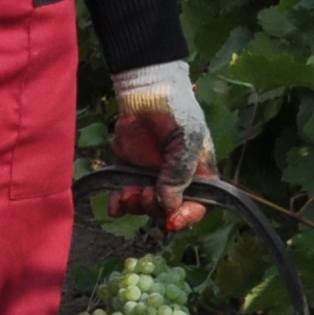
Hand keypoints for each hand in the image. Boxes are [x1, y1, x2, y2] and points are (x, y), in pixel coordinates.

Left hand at [108, 61, 211, 230]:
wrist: (145, 93)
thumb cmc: (176, 112)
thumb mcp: (186, 141)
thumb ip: (179, 173)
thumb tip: (168, 204)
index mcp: (198, 175)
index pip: (198, 206)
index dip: (187, 217)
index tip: (172, 221)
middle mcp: (175, 181)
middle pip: (168, 210)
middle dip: (155, 208)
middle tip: (144, 193)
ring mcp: (151, 178)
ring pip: (145, 207)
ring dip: (136, 205)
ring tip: (128, 191)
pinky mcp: (129, 172)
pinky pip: (124, 197)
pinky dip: (119, 205)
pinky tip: (114, 206)